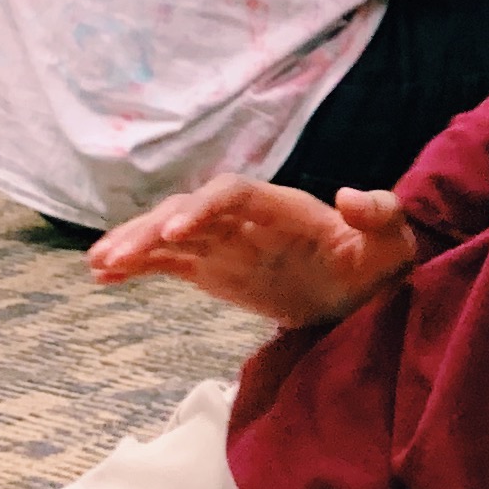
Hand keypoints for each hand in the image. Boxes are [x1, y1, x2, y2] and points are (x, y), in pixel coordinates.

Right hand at [88, 178, 416, 328]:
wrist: (364, 294)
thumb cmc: (378, 263)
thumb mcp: (392, 243)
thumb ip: (379, 215)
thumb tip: (350, 196)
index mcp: (281, 207)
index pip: (232, 194)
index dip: (202, 208)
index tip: (177, 232)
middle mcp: (245, 219)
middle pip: (188, 211)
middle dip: (151, 228)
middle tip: (115, 255)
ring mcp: (225, 243)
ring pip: (169, 235)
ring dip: (133, 244)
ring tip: (97, 263)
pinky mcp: (214, 269)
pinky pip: (169, 263)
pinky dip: (137, 266)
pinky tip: (103, 276)